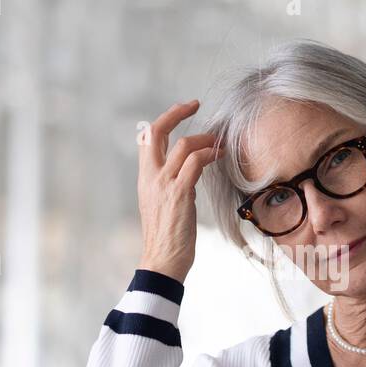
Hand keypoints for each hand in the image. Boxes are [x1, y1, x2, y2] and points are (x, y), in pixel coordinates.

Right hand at [136, 99, 224, 281]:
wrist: (161, 262)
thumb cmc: (167, 238)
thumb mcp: (163, 205)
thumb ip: (172, 185)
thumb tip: (190, 173)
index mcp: (145, 179)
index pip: (147, 139)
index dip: (164, 120)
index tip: (182, 110)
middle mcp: (151, 177)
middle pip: (156, 131)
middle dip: (176, 112)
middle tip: (195, 104)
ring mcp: (164, 185)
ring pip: (183, 145)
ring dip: (205, 139)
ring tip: (220, 142)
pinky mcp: (179, 194)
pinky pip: (195, 163)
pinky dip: (210, 154)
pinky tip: (220, 156)